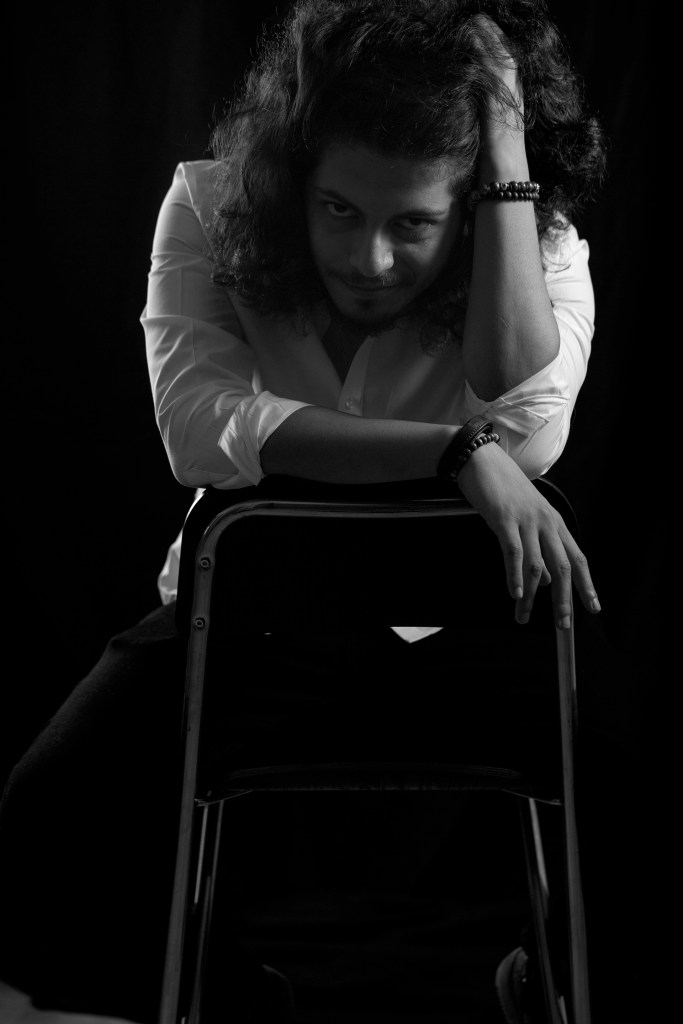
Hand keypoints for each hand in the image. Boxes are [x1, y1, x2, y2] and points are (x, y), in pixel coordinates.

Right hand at [455, 441, 600, 628]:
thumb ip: (539, 549)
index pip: (578, 559)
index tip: (593, 608)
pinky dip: (514, 576)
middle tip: (562, 624)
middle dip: (564, 599)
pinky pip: (513, 552)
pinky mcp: (505, 519)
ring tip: (523, 616)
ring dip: (531, 596)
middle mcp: (546, 523)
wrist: (483, 462)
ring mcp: (526, 521)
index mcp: (555, 523)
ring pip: (536, 565)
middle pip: (563, 567)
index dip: (586, 585)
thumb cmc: (504, 490)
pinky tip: (514, 593)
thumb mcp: (527, 520)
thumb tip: (546, 581)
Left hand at [470, 13, 525, 172]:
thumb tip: (465, 112)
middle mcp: (514, 100)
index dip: (497, 46)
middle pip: (507, 57)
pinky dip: (482, 54)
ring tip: (473, 21)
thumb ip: (482, 122)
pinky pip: (492, 73)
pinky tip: (470, 39)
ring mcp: (507, 102)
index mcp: (512, 105)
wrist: (505, 184)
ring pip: (501, 60)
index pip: (507, 67)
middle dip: (493, 36)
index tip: (483, 30)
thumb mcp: (488, 138)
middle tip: (478, 18)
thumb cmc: (494, 171)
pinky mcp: (498, 107)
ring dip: (488, 39)